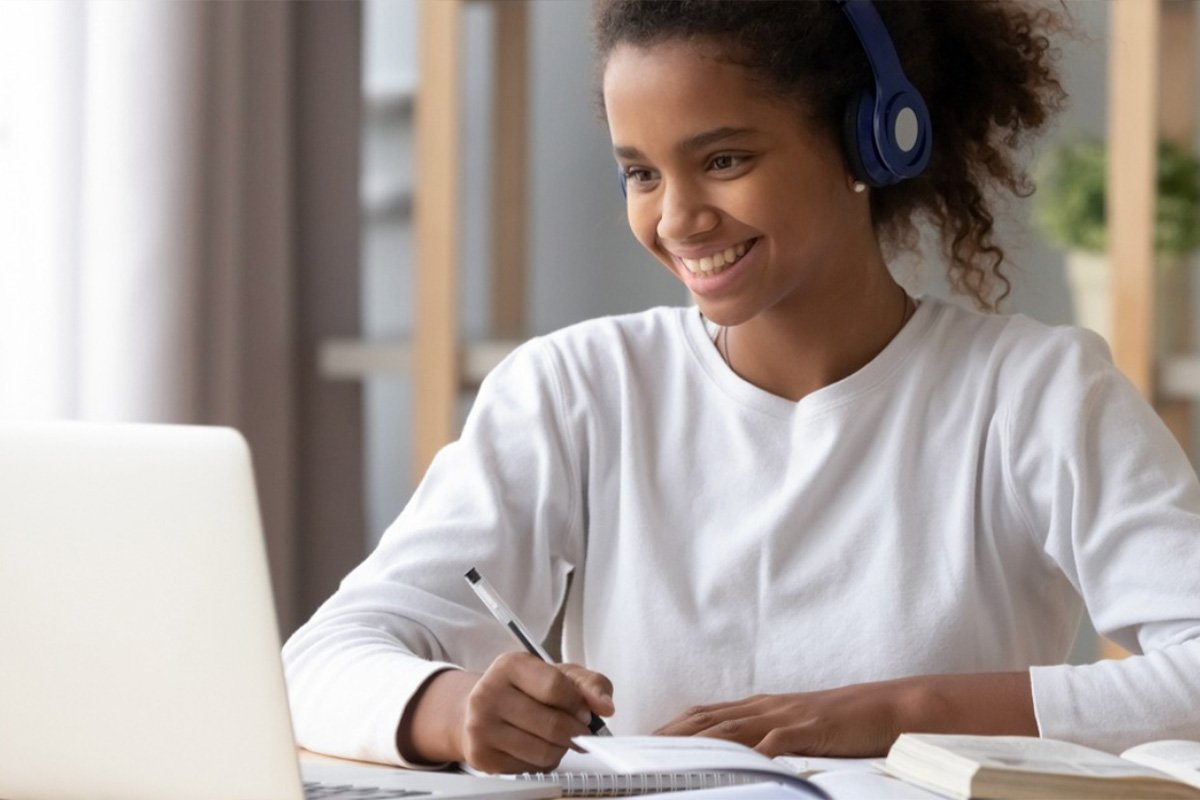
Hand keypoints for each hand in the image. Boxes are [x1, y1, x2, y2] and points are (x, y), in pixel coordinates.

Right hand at [400, 652, 614, 772]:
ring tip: (558, 737)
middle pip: (553, 724)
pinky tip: (537, 747)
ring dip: (561, 749)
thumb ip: (588, 684)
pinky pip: (530, 768)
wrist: (476, 709)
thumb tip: (605, 706)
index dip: (579, 704)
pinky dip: (543, 762)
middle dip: (576, 731)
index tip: (586, 711)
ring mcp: (481, 727)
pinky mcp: (482, 757)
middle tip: (579, 730)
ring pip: (543, 751)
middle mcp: (489, 694)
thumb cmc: (522, 689)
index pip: (556, 687)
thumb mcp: (556, 674)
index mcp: (509, 665)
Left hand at [653, 673, 1035, 757]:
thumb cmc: (842, 724)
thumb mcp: (795, 731)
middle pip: (704, 719)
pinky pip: (774, 742)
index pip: (701, 716)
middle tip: (633, 752)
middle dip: (666, 735)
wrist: (889, 708)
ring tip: (663, 758)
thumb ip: (765, 740)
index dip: (668, 727)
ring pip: (729, 728)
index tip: (637, 742)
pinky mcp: (809, 729)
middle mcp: (764, 707)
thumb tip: (735, 757)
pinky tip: (730, 763)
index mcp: (759, 708)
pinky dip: (750, 752)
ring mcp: (785, 716)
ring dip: (693, 742)